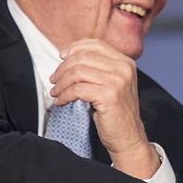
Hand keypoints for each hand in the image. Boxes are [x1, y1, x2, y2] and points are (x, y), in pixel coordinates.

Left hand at [50, 39, 157, 177]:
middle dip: (63, 68)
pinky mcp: (109, 96)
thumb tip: (69, 56)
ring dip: (61, 83)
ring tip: (56, 92)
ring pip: (78, 72)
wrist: (128, 137)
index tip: (61, 56)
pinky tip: (61, 101)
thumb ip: (98, 68)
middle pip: (83, 57)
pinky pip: (77, 89)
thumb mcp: (112, 83)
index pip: (95, 45)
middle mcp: (124, 69)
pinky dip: (64, 95)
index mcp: (125, 62)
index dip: (74, 48)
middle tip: (54, 80)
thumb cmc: (116, 112)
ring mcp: (118, 82)